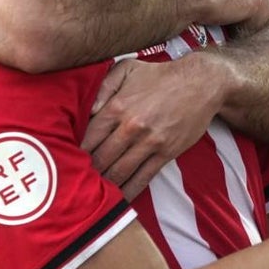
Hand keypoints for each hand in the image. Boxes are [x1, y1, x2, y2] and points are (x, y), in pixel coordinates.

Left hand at [83, 56, 223, 198]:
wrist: (201, 83)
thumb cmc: (160, 75)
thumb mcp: (127, 68)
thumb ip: (103, 85)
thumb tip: (88, 109)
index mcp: (117, 106)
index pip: (88, 137)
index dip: (75, 152)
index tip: (67, 162)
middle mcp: (131, 126)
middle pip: (100, 158)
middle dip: (86, 172)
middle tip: (75, 183)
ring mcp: (150, 142)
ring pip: (119, 172)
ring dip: (104, 185)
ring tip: (92, 194)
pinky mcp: (166, 153)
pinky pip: (143, 177)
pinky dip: (129, 191)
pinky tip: (119, 199)